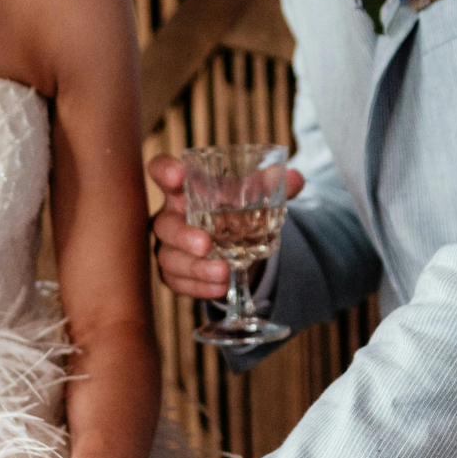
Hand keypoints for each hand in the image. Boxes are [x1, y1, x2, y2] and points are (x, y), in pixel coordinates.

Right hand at [148, 153, 304, 298]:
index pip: (160, 171)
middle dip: (183, 235)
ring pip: (170, 258)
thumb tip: (295, 179)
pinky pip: (178, 282)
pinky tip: (220, 286)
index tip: (177, 175)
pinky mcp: (174, 273)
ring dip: (196, 268)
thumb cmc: (231, 211)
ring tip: (223, 272)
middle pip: (164, 225)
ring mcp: (169, 247)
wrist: (231, 244)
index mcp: (183, 190)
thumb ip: (270, 187)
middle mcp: (170, 217)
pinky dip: (200, 286)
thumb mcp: (250, 196)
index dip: (164, 171)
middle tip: (206, 244)